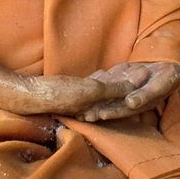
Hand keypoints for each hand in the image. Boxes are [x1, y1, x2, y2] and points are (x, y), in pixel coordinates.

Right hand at [22, 71, 149, 115]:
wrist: (30, 94)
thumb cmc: (60, 93)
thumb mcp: (90, 90)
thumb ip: (112, 89)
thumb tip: (135, 87)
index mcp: (99, 109)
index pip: (124, 99)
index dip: (137, 87)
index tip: (149, 73)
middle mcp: (93, 107)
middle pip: (117, 95)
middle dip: (130, 83)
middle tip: (145, 69)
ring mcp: (83, 101)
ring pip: (106, 90)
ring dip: (118, 80)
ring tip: (132, 69)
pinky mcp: (74, 94)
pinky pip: (93, 87)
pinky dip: (102, 80)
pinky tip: (107, 74)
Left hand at [79, 61, 179, 121]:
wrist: (169, 67)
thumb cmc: (167, 77)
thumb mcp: (160, 85)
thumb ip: (145, 95)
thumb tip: (131, 103)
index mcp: (139, 104)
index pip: (123, 110)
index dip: (111, 112)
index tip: (99, 115)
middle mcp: (130, 100)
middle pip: (112, 106)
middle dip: (98, 110)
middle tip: (84, 115)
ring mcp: (124, 90)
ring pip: (107, 96)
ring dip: (94, 100)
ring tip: (81, 104)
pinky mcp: (121, 80)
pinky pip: (108, 82)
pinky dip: (98, 83)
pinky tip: (87, 83)